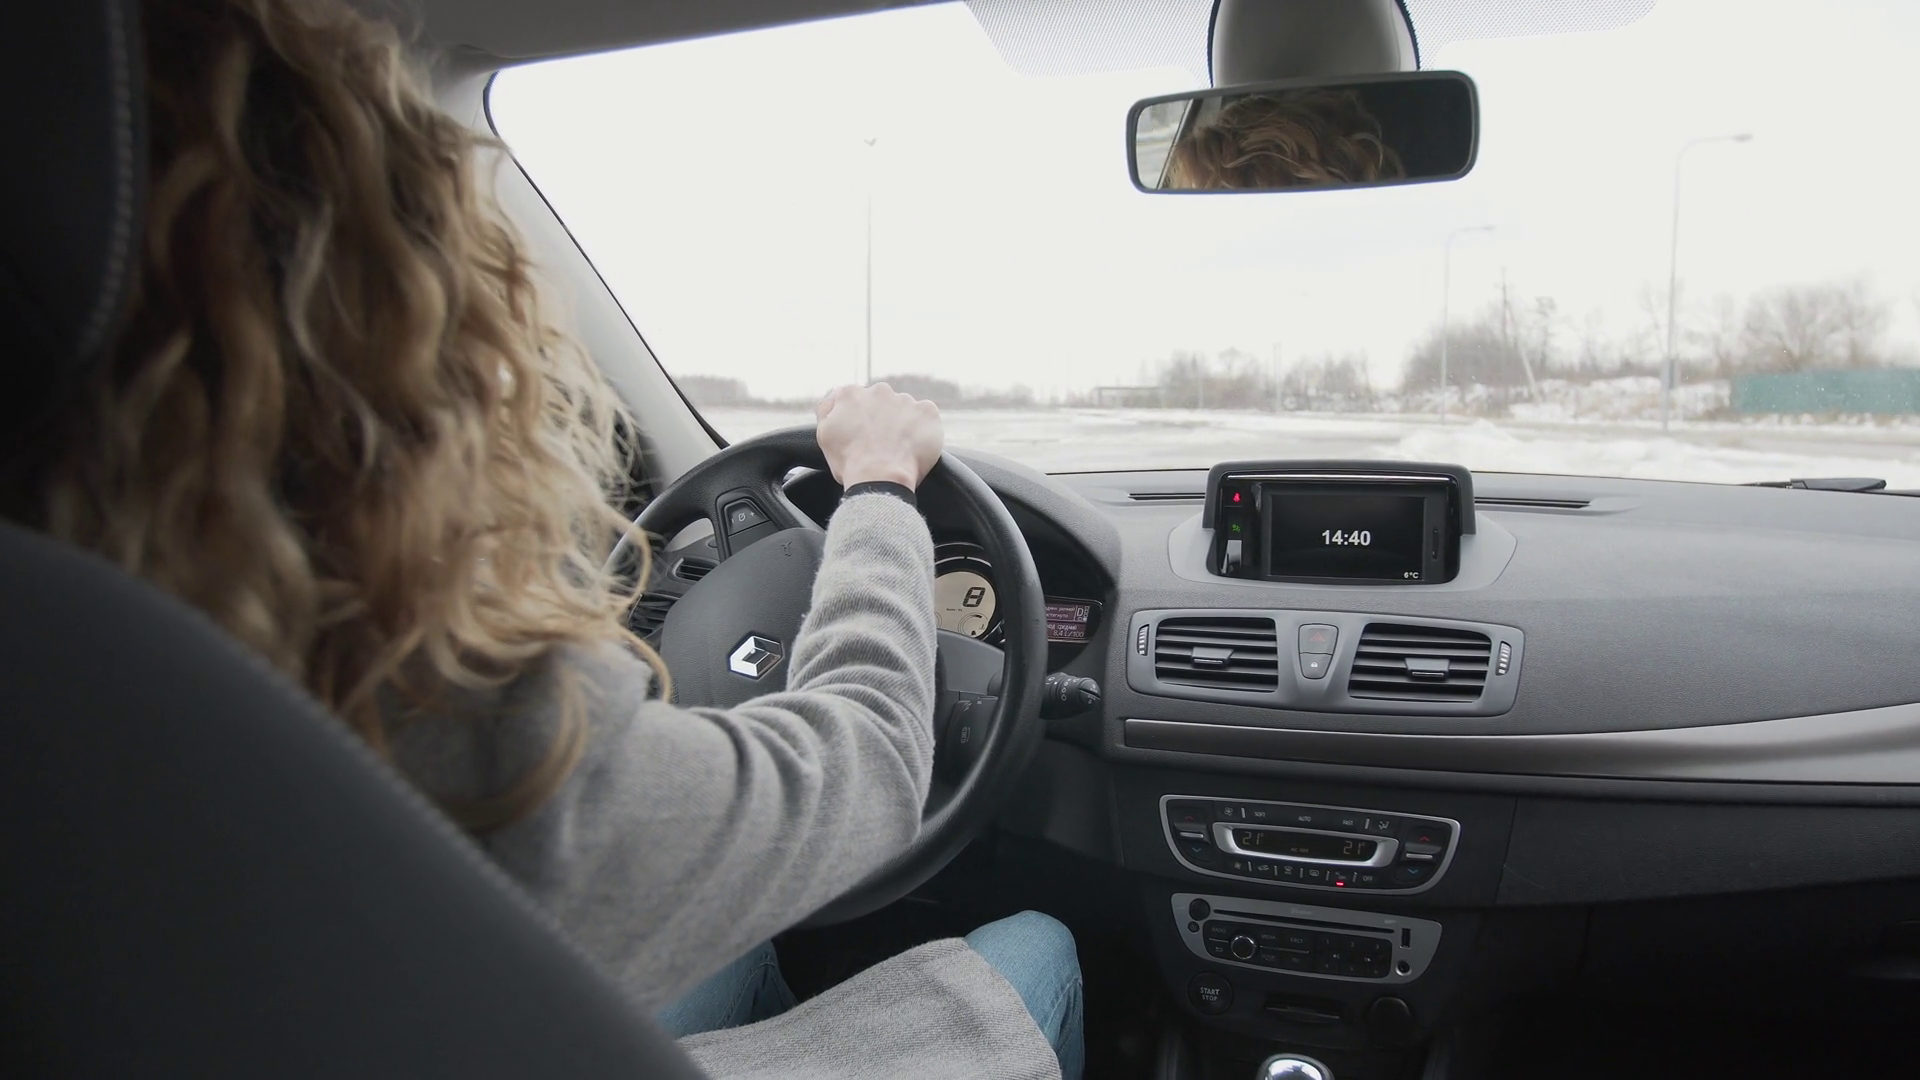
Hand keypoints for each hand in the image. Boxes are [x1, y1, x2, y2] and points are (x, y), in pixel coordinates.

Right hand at [815, 383, 943, 489]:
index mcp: (850, 394)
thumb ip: (827, 410)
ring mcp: (905, 399)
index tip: (861, 435)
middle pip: (880, 402)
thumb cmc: (850, 463)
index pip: (854, 400)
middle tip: (881, 443)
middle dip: (881, 418)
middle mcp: (878, 390)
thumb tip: (834, 400)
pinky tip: (914, 445)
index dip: (858, 420)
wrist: (880, 478)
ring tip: (898, 448)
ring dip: (902, 423)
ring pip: (904, 408)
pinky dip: (923, 428)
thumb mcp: (824, 435)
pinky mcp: (927, 411)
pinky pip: (926, 415)